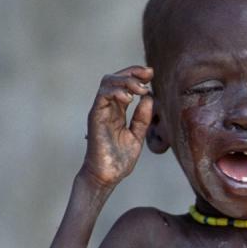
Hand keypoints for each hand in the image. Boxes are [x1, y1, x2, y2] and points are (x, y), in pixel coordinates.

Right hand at [82, 66, 153, 187]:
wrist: (107, 176)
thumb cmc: (120, 159)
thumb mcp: (137, 135)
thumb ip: (142, 117)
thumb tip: (149, 98)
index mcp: (118, 111)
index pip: (124, 85)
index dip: (136, 75)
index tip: (151, 73)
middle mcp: (107, 108)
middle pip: (115, 78)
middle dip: (132, 71)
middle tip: (148, 74)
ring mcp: (100, 111)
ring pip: (107, 82)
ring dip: (126, 80)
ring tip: (141, 89)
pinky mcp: (95, 117)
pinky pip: (102, 96)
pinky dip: (116, 92)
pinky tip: (129, 98)